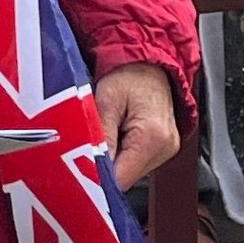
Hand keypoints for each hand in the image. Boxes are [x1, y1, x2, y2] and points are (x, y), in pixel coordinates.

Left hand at [96, 63, 182, 185]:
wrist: (150, 64)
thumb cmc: (130, 75)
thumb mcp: (106, 101)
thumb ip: (99, 136)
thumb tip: (89, 166)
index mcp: (153, 137)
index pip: (121, 178)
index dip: (97, 176)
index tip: (77, 167)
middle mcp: (165, 148)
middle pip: (126, 177)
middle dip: (103, 165)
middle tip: (89, 143)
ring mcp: (166, 150)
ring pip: (130, 172)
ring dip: (113, 159)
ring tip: (108, 132)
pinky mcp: (163, 149)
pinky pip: (136, 163)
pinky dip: (122, 154)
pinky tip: (118, 134)